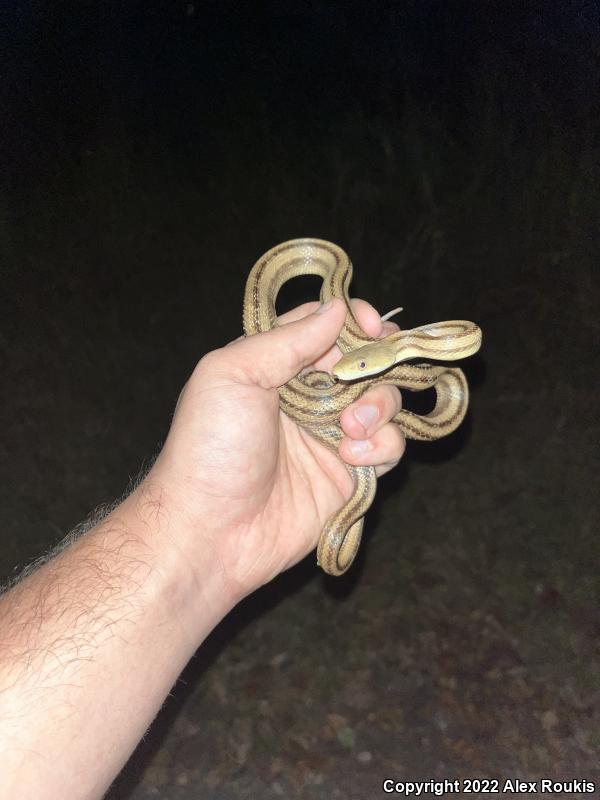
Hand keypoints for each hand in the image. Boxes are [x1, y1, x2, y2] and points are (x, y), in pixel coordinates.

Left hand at [148, 298, 405, 601]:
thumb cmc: (210, 448)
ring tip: (351, 427)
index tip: (371, 326)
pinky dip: (381, 445)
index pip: (326, 325)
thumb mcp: (232, 375)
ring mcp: (331, 435)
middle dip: (375, 364)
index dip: (354, 319)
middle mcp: (308, 396)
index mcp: (275, 364)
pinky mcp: (350, 474)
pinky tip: (351, 457)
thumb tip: (338, 307)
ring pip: (384, 401)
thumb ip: (286, 340)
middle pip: (365, 361)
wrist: (211, 531)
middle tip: (364, 379)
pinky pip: (388, 446)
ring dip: (379, 406)